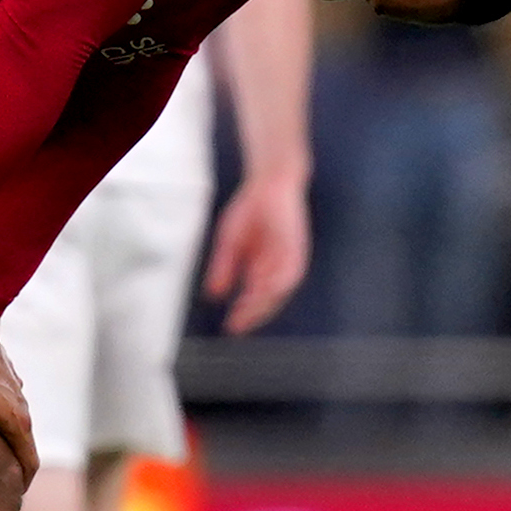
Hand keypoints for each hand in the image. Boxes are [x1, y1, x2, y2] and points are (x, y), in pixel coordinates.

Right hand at [203, 166, 312, 334]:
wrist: (270, 183)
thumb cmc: (251, 209)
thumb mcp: (230, 241)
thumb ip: (224, 267)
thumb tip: (214, 294)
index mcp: (262, 268)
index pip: (254, 298)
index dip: (243, 313)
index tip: (229, 327)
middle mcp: (277, 268)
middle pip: (268, 300)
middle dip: (252, 314)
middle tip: (237, 326)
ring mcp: (288, 260)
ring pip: (278, 291)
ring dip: (263, 304)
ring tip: (246, 314)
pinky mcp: (296, 251)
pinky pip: (288, 274)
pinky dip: (275, 285)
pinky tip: (262, 293)